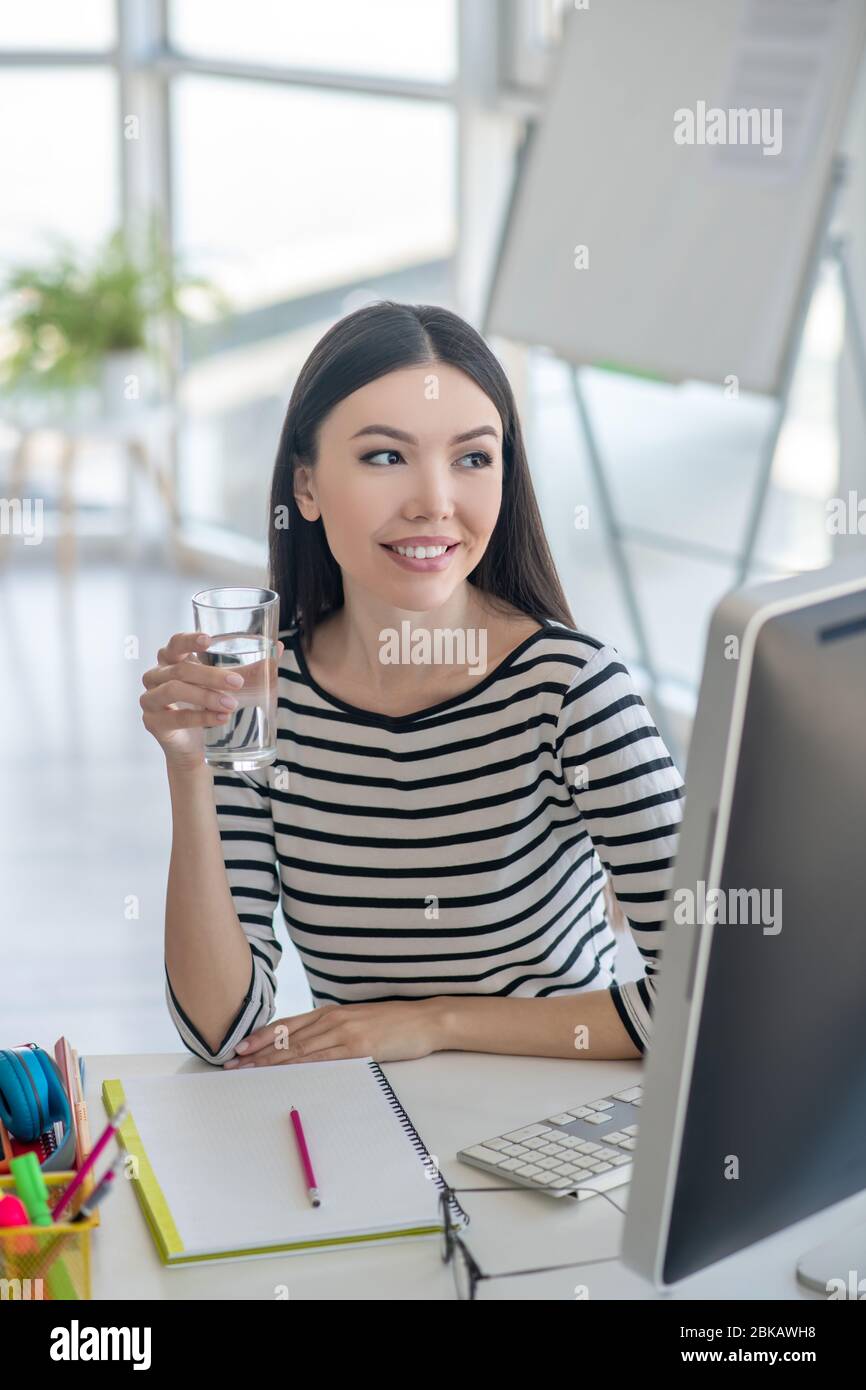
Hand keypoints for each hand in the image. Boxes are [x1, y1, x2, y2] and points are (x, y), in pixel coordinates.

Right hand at [140, 631, 283, 771]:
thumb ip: (250, 669)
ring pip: (175, 690)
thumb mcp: (228, 687)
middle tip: (238, 683)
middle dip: (211, 675)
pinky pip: (176, 718)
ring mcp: (150, 699)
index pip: (175, 643)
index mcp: (171, 660)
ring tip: (231, 705)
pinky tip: (221, 718)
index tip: (209, 640)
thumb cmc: (208, 707)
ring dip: (206, 696)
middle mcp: (156, 676)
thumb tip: (278, 648)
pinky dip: (201, 717)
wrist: (194, 748)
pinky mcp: (153, 722)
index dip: (189, 640)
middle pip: (180, 669)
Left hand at [223, 1000, 443, 1066]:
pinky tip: (285, 1072)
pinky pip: (324, 1058)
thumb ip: (333, 1030)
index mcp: (330, 1012)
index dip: (261, 1036)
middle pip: (287, 1037)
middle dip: (257, 1052)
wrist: (424, 1020)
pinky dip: (301, 1066)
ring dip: (271, 1061)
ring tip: (248, 1071)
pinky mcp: (359, 1047)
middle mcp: (332, 1019)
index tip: (239, 1048)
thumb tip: (310, 1045)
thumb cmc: (394, 1022)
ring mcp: (345, 1032)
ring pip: (299, 1049)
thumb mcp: (358, 1021)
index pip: (287, 1025)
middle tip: (232, 1064)